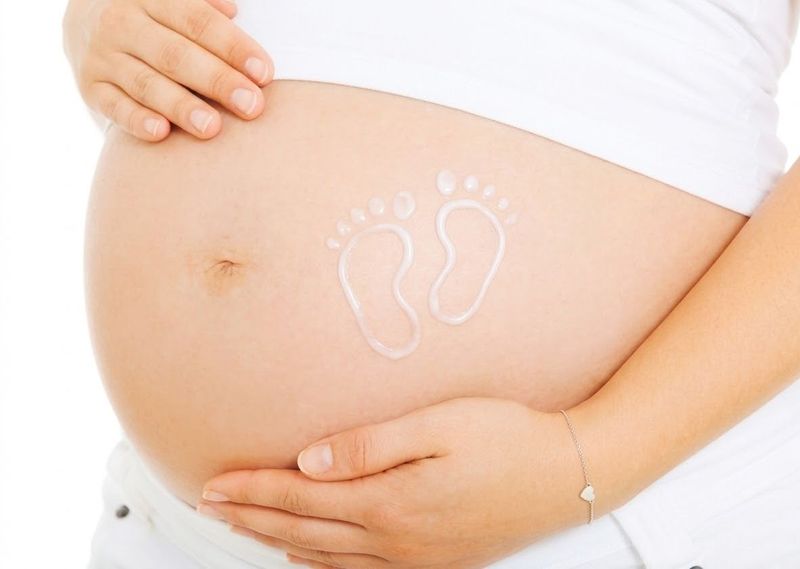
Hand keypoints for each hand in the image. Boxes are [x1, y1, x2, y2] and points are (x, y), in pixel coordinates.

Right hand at [63, 0, 273, 140]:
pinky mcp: (90, 87)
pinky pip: (114, 106)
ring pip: (145, 82)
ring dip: (180, 106)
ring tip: (212, 127)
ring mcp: (103, 56)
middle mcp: (123, 23)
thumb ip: (204, 7)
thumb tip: (233, 11)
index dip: (233, 47)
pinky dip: (136, 120)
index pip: (198, 21)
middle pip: (175, 54)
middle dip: (217, 80)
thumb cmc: (153, 19)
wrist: (83, 23)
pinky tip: (161, 133)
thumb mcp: (173, 3)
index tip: (264, 73)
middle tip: (251, 105)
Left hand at [198, 397, 587, 568]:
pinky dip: (318, 562)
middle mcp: (394, 539)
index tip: (213, 484)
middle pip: (302, 530)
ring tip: (244, 526)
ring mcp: (413, 557)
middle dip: (251, 515)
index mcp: (389, 501)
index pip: (300, 495)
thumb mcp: (440, 426)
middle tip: (209, 505)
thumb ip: (370, 445)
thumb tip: (310, 459)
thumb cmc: (507, 440)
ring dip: (276, 538)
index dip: (252, 489)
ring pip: (323, 554)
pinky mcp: (432, 560)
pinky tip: (305, 554)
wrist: (567, 476)